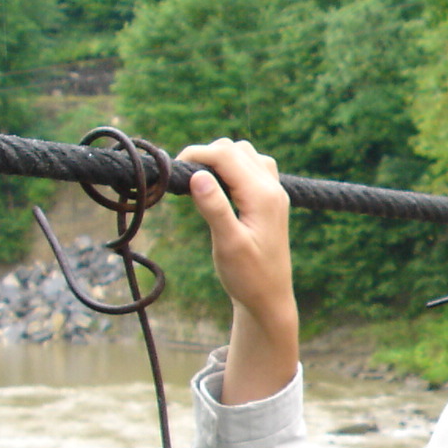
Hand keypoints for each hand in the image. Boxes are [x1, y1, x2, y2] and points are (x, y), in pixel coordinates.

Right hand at [183, 137, 298, 403]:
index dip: (196, 154)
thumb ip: (214, 208)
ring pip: (246, 155)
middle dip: (207, 154)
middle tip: (184, 178)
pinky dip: (233, 168)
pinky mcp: (270, 201)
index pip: (226, 155)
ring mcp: (274, 193)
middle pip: (236, 149)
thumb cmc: (248, 277)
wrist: (270, 299)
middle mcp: (272, 189)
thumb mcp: (228, 244)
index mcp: (262, 196)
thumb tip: (197, 175)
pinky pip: (253, 168)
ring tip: (200, 182)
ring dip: (221, 159)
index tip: (173, 168)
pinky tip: (219, 188)